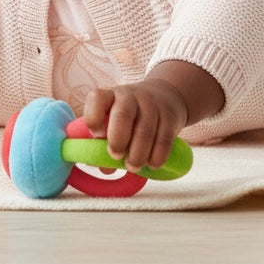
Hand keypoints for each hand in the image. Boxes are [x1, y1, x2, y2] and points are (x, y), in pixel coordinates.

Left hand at [82, 61, 223, 173]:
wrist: (165, 95)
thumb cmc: (132, 115)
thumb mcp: (115, 120)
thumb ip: (105, 143)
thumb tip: (104, 168)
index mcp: (110, 95)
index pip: (97, 98)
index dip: (93, 118)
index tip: (97, 135)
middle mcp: (130, 96)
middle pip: (123, 115)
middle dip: (118, 140)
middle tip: (116, 156)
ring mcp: (152, 104)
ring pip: (145, 131)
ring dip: (138, 155)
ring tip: (133, 166)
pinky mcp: (170, 116)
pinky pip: (164, 139)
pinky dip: (157, 156)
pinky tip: (151, 164)